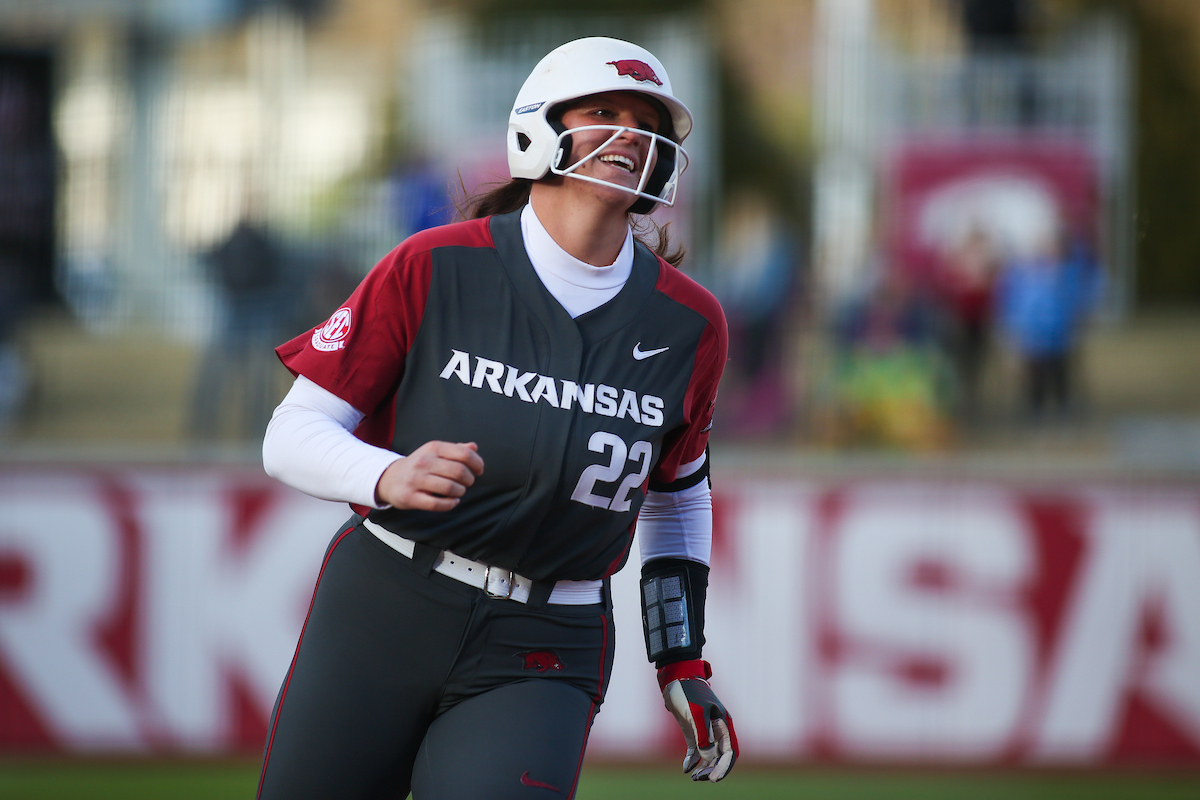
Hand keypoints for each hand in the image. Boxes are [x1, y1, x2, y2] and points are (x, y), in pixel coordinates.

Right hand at [375, 441, 483, 510]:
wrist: (390, 478)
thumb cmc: (420, 465)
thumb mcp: (435, 452)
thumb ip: (456, 449)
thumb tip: (474, 447)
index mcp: (433, 448)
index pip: (464, 454)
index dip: (477, 463)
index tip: (479, 470)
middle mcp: (424, 462)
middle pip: (459, 472)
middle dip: (469, 479)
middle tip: (467, 482)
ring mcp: (416, 480)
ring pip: (450, 488)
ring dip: (460, 492)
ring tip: (458, 491)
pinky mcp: (411, 497)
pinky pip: (438, 504)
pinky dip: (450, 504)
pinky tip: (452, 501)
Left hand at [658, 659, 738, 781]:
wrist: (675, 679)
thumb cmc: (688, 692)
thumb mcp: (696, 713)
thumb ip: (703, 735)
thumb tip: (708, 756)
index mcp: (723, 723)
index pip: (730, 750)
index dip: (724, 766)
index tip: (714, 779)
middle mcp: (717, 729)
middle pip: (720, 756)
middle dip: (713, 769)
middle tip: (700, 779)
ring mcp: (705, 731)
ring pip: (709, 756)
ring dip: (704, 767)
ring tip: (694, 777)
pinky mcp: (693, 732)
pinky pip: (696, 751)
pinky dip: (693, 760)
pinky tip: (686, 768)